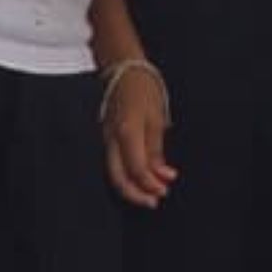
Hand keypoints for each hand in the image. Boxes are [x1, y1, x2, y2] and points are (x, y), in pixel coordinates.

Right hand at [101, 62, 174, 209]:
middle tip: (155, 201)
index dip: (150, 184)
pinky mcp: (106, 140)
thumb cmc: (143, 91)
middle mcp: (111, 140)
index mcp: (127, 133)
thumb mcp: (156, 119)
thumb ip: (156, 151)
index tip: (165, 190)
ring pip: (113, 174)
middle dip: (136, 194)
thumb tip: (162, 176)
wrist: (124, 70)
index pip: (136, 169)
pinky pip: (112, 164)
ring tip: (149, 195)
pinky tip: (138, 180)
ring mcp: (105, 140)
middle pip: (118, 178)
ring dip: (131, 188)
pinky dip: (125, 176)